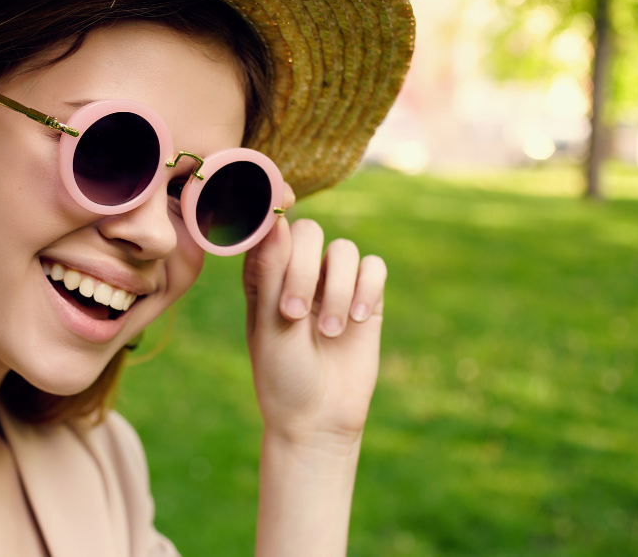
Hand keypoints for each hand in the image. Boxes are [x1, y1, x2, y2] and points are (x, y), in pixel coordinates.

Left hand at [242, 195, 385, 450]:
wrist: (317, 418)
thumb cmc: (281, 374)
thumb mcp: (269, 324)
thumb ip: (271, 271)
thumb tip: (275, 218)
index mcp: (263, 272)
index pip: (271, 229)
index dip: (275, 239)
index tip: (275, 264)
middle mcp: (298, 270)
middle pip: (309, 232)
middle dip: (304, 270)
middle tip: (294, 313)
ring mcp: (333, 283)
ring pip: (344, 249)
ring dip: (338, 290)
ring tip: (329, 332)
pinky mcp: (366, 298)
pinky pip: (374, 267)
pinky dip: (367, 289)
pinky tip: (357, 320)